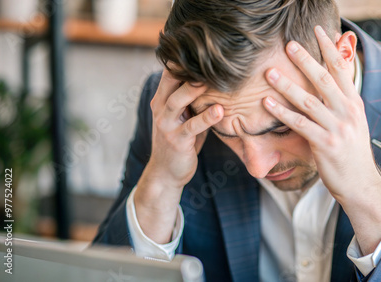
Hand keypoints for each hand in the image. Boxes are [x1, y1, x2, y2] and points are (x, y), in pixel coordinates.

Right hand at [134, 70, 223, 242]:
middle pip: (170, 83)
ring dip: (192, 90)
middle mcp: (161, 110)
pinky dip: (206, 118)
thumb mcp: (185, 118)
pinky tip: (220, 111)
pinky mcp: (177, 141)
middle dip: (185, 69)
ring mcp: (167, 125)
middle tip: (204, 57)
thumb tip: (216, 81)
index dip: (182, 61)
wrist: (167, 173)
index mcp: (162, 101)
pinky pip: (192, 126)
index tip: (200, 48)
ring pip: (177, 102)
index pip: (169, 75)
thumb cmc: (181, 142)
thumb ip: (193, 101)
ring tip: (208, 80)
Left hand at [263, 26, 380, 253]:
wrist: (360, 182)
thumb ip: (340, 101)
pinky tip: (268, 103)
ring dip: (287, 85)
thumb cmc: (351, 152)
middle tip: (289, 45)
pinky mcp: (325, 144)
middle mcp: (347, 112)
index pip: (342, 69)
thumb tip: (328, 83)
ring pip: (308, 100)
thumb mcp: (352, 122)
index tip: (319, 31)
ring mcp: (337, 128)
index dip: (330, 48)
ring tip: (270, 72)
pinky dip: (282, 112)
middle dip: (306, 60)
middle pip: (324, 79)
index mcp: (354, 103)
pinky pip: (300, 124)